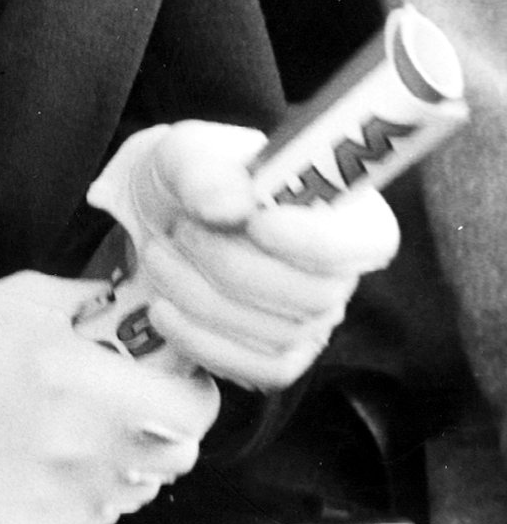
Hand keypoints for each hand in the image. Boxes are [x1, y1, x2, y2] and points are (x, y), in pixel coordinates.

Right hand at [0, 272, 219, 523]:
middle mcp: (82, 444)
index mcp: (83, 380)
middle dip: (168, 425)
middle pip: (179, 455)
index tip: (177, 378)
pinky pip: (101, 511)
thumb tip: (152, 307)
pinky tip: (57, 455)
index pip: (193, 410)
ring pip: (143, 486)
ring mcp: (63, 493)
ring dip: (133, 458)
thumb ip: (104, 305)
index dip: (194, 392)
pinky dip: (94, 486)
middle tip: (136, 401)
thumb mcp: (35, 299)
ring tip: (88, 427)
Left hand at [89, 122, 400, 390]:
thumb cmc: (192, 176)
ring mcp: (314, 323)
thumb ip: (206, 170)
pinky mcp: (279, 359)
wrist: (161, 215)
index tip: (255, 222)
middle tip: (180, 229)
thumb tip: (228, 206)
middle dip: (231, 265)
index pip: (366, 242)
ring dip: (201, 296)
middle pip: (312, 296)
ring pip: (277, 334)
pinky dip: (202, 341)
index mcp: (344, 211)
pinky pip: (257, 371)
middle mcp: (341, 274)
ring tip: (157, 253)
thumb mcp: (188, 152)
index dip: (315, 241)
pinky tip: (162, 308)